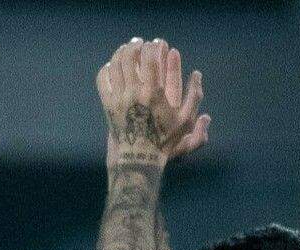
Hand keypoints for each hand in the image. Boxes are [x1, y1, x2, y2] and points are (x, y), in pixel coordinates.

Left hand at [97, 39, 209, 163]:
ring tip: (128, 49)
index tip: (159, 42)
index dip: (154, 45)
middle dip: (136, 45)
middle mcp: (134, 91)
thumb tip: (197, 74)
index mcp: (153, 92)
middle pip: (130, 55)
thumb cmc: (165, 139)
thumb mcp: (185, 121)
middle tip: (141, 42)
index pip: (150, 57)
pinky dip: (107, 68)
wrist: (139, 156)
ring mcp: (118, 96)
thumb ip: (194, 96)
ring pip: (115, 64)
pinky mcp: (107, 103)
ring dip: (121, 52)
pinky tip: (112, 66)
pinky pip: (103, 78)